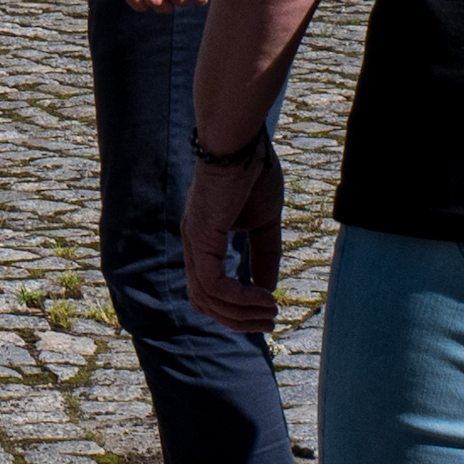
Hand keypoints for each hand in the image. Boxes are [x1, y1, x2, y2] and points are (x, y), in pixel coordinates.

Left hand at [184, 144, 286, 332]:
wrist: (241, 140)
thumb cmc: (252, 172)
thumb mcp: (263, 222)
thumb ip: (264, 255)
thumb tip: (267, 288)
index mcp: (203, 239)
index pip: (207, 289)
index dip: (233, 308)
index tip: (266, 312)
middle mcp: (192, 243)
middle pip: (203, 301)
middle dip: (236, 319)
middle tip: (269, 323)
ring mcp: (194, 241)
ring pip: (206, 298)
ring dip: (240, 314)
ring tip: (270, 312)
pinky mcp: (201, 236)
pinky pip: (213, 284)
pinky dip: (238, 298)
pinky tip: (264, 297)